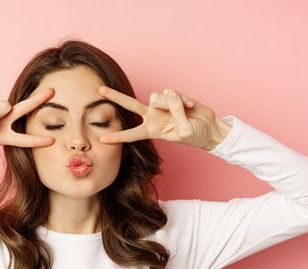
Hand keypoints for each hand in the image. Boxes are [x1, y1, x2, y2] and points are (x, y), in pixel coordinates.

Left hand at [97, 86, 220, 149]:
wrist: (208, 127)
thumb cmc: (195, 135)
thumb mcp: (184, 131)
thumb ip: (175, 113)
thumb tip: (168, 95)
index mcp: (151, 130)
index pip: (131, 134)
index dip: (117, 137)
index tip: (102, 139)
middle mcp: (152, 116)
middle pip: (130, 104)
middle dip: (115, 97)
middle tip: (99, 90)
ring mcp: (161, 105)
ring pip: (157, 98)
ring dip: (170, 104)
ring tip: (183, 111)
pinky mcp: (171, 96)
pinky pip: (172, 93)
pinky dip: (182, 100)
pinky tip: (189, 106)